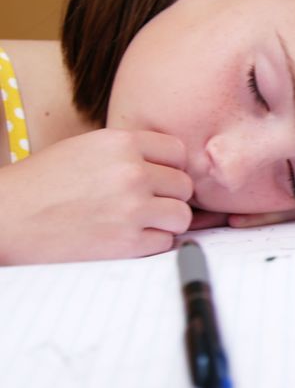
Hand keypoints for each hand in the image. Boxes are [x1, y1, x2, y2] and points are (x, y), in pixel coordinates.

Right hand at [0, 129, 192, 263]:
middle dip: (169, 196)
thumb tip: (173, 167)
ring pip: (182, 216)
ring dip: (166, 222)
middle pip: (184, 185)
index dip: (171, 167)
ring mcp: (132, 208)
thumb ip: (128, 152)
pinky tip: (127, 238)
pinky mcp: (127, 243)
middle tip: (145, 204)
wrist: (6, 218)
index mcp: (120, 142)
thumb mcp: (86, 149)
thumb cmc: (43, 184)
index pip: (178, 152)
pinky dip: (152, 244)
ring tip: (140, 222)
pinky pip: (166, 243)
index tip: (158, 178)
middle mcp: (131, 172)